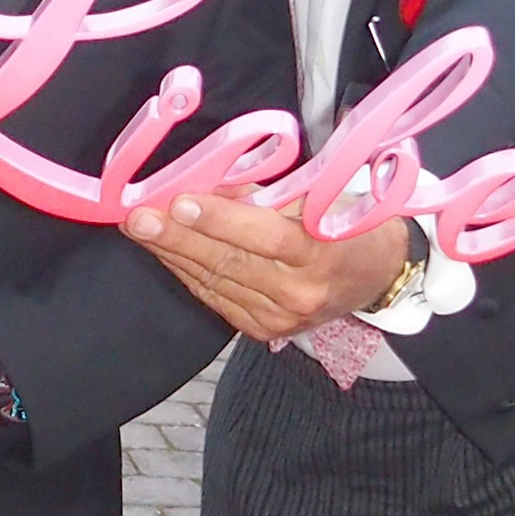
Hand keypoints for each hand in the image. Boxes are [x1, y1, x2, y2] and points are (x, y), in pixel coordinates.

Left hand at [121, 195, 411, 342]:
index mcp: (321, 255)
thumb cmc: (347, 222)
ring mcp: (279, 318)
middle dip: (177, 237)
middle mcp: (299, 294)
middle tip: (138, 216)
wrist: (376, 275)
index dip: (220, 220)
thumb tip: (206, 185)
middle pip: (229, 262)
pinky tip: (165, 251)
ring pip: (215, 281)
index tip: (180, 202)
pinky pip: (215, 297)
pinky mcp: (262, 330)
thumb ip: (265, 196)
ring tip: (141, 228)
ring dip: (173, 253)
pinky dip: (187, 272)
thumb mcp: (319, 197)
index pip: (266, 237)